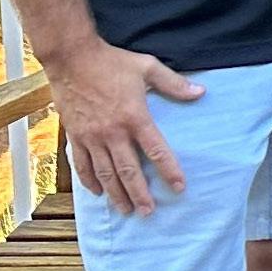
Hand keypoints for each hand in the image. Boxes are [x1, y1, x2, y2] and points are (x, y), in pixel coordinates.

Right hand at [56, 38, 200, 215]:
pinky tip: (97, 192)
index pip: (156, 150)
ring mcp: (91, 136)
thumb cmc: (111, 62)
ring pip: (105, 172)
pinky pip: (81, 163)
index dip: (169, 171)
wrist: (71, 58)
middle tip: (148, 212)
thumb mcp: (147, 67)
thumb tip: (200, 92)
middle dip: (139, 193)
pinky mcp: (74, 135)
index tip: (178, 187)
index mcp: (135, 117)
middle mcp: (112, 132)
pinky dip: (89, 180)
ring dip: (116, 193)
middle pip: (128, 170)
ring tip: (126, 210)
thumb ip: (174, 83)